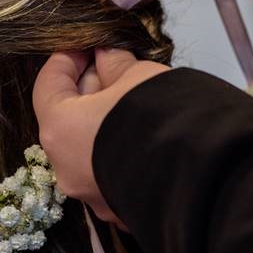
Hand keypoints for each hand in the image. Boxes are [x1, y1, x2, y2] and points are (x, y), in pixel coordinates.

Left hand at [33, 48, 170, 225]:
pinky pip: (109, 169)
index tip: (88, 45)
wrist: (204, 174)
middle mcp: (65, 167)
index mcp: (59, 129)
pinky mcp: (116, 208)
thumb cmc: (160, 116)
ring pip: (87, 146)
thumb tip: (106, 56)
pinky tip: (141, 132)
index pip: (48, 83)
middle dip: (88, 88)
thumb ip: (114, 63)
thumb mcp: (137, 76)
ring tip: (132, 99)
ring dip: (103, 120)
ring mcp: (90, 192)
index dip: (67, 57)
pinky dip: (117, 148)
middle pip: (66, 117)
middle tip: (113, 66)